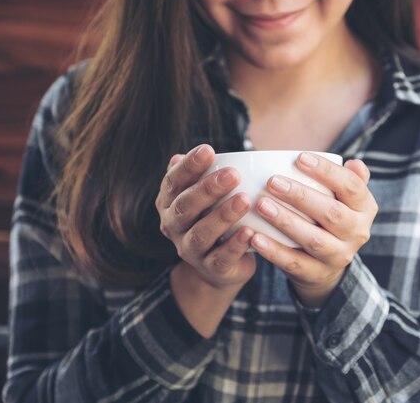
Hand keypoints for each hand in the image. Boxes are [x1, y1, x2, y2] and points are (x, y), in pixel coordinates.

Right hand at [155, 144, 255, 292]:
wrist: (218, 267)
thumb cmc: (214, 218)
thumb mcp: (206, 196)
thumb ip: (202, 175)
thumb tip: (192, 153)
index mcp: (170, 203)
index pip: (173, 182)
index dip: (188, 166)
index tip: (208, 150)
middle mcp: (173, 226)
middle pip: (186, 206)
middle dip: (208, 189)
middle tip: (233, 174)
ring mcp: (190, 250)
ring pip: (201, 233)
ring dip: (223, 215)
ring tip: (245, 199)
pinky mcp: (210, 269)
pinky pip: (221, 258)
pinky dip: (235, 245)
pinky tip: (250, 232)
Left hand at [250, 152, 377, 306]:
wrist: (328, 266)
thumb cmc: (331, 218)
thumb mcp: (345, 199)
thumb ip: (350, 179)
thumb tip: (354, 163)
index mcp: (365, 208)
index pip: (351, 186)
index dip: (327, 172)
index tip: (300, 158)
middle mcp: (357, 233)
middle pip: (331, 213)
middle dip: (300, 196)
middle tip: (272, 181)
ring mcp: (338, 256)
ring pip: (312, 239)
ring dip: (285, 221)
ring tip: (261, 205)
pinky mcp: (317, 274)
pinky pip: (294, 262)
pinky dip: (273, 250)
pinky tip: (254, 236)